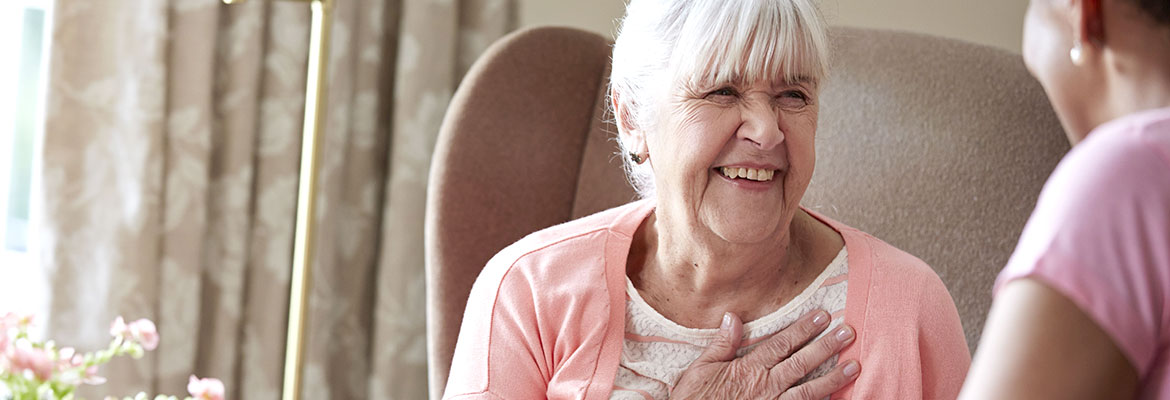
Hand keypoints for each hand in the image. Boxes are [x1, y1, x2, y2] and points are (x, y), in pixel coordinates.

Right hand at [670, 310, 858, 399]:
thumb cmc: (695, 399)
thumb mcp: (700, 369)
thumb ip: (721, 344)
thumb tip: (733, 317)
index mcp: (749, 368)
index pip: (782, 344)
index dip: (803, 329)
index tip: (822, 316)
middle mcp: (765, 386)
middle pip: (801, 363)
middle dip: (826, 346)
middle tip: (848, 332)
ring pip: (809, 390)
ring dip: (833, 377)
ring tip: (854, 366)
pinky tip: (836, 399)